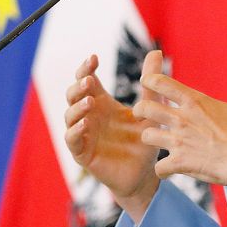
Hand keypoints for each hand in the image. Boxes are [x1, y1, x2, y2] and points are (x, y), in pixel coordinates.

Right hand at [64, 52, 163, 220]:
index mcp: (102, 103)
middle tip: (89, 79)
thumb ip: (150, 84)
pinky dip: (76, 130)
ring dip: (77, 106)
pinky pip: (72, 139)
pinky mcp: (82, 153)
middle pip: (73, 94)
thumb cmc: (144, 142)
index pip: (87, 80)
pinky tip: (86, 122)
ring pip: (70, 115)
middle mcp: (89, 116)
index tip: (94, 58)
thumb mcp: (149, 111)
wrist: (145, 175)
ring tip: (90, 100)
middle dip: (78, 85)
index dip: (86, 68)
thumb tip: (156, 51)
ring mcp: (83, 134)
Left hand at [136, 63, 226, 186]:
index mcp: (196, 101)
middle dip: (140, 110)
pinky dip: (162, 170)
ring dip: (150, 138)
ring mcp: (179, 142)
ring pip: (146, 136)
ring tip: (157, 140)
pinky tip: (167, 169)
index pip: (161, 82)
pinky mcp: (181, 163)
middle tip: (143, 113)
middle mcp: (182, 119)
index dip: (150, 80)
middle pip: (145, 108)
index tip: (148, 82)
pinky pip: (158, 168)